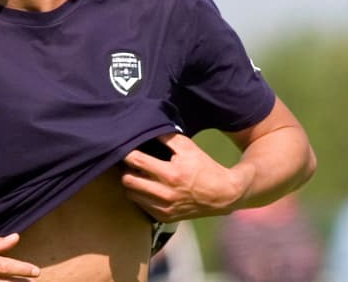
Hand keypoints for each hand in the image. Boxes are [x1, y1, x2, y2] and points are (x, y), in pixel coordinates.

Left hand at [121, 133, 248, 221]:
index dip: (127, 152)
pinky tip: (149, 187)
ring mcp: (163, 208)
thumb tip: (146, 130)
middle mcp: (164, 193)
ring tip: (139, 174)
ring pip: (131, 194)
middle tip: (132, 163)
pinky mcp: (164, 218)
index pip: (136, 161)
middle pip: (127, 180)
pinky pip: (140, 205)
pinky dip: (141, 195)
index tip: (124, 147)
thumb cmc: (204, 167)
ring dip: (132, 183)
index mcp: (170, 174)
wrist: (223, 195)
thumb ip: (167, 138)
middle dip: (126, 169)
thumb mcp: (189, 148)